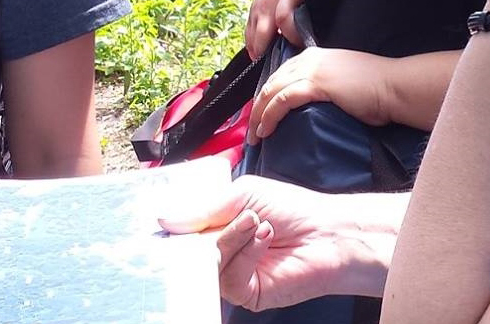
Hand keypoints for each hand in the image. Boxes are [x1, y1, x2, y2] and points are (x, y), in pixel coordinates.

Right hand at [159, 175, 386, 310]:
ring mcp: (230, 274)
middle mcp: (219, 252)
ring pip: (208, 263)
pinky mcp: (245, 294)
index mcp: (215, 227)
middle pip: (188, 250)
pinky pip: (229, 278)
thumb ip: (202, 210)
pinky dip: (246, 254)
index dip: (173, 226)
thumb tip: (163, 219)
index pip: (182, 231)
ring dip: (232, 237)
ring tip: (257, 222)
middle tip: (224, 216)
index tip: (164, 218)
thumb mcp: (242, 195)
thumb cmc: (290, 209)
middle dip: (203, 231)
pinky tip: (265, 237)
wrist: (325, 231)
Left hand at [249, 47, 386, 143]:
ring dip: (258, 115)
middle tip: (251, 131)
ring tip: (254, 137)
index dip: (266, 97)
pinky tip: (266, 130)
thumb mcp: (343, 82)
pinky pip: (282, 100)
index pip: (280, 75)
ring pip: (272, 91)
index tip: (260, 117)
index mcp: (315, 57)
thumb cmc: (376, 89)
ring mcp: (312, 70)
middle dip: (256, 108)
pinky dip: (270, 116)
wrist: (394, 87)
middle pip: (271, 83)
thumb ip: (324, 87)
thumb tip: (311, 106)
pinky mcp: (316, 84)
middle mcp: (309, 59)